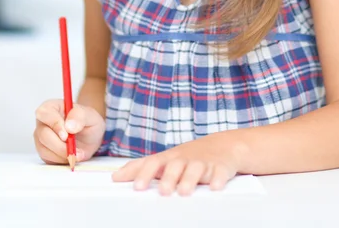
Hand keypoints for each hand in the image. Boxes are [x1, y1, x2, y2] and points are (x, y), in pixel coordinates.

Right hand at [34, 99, 105, 164]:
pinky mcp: (44, 151)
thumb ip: (80, 116)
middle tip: (73, 149)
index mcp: (52, 107)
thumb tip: (69, 125)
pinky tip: (71, 155)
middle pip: (43, 134)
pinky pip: (47, 158)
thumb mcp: (90, 115)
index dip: (54, 124)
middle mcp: (43, 121)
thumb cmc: (87, 122)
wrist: (89, 136)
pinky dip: (60, 160)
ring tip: (77, 152)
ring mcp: (41, 137)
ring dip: (62, 154)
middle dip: (59, 144)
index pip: (44, 113)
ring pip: (44, 148)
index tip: (66, 135)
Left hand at [112, 137, 243, 195]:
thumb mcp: (164, 159)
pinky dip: (218, 179)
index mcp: (169, 158)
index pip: (154, 162)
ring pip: (195, 169)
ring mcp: (203, 162)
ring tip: (184, 192)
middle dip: (168, 178)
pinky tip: (214, 186)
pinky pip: (220, 172)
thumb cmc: (187, 156)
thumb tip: (115, 177)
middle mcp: (184, 159)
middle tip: (162, 191)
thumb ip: (140, 168)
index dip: (145, 174)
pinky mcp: (221, 167)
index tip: (137, 188)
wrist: (223, 145)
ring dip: (189, 179)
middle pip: (174, 166)